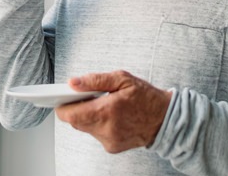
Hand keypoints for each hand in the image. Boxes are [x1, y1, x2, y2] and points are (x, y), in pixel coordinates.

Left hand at [55, 70, 171, 153]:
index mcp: (107, 111)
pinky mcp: (112, 147)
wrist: (165, 119)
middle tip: (85, 97)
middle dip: (76, 109)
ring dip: (88, 116)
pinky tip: (110, 116)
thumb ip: (95, 80)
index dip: (62, 106)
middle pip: (76, 122)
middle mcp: (106, 129)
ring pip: (85, 128)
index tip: (61, 98)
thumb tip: (72, 83)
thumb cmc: (145, 96)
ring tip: (102, 105)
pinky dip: (98, 124)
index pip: (71, 115)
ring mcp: (109, 141)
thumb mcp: (122, 79)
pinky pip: (96, 134)